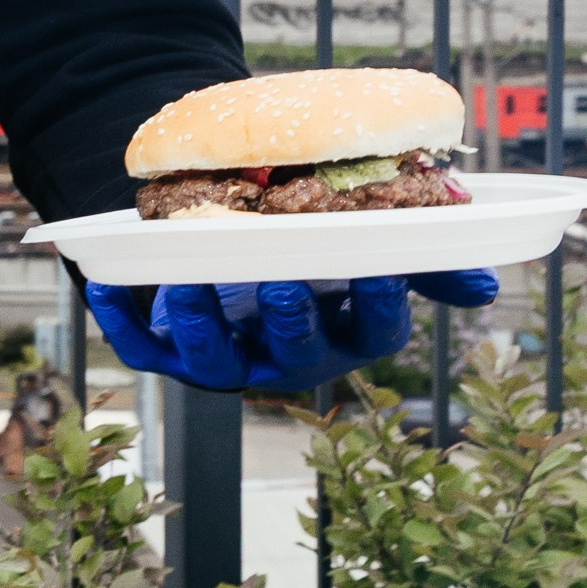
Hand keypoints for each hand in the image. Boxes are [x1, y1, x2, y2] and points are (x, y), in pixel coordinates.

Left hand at [84, 271, 497, 394]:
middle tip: (285, 281)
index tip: (380, 264)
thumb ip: (417, 259)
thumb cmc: (302, 239)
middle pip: (296, 350)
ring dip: (204, 322)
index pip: (374, 327)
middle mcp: (288, 355)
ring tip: (192, 283)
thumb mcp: (358, 246)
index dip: (380, 302)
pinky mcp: (170, 351)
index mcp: (343, 330)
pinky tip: (102, 284)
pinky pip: (143, 347)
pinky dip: (120, 320)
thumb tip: (485, 284)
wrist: (218, 228)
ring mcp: (227, 357)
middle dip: (291, 319)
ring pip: (215, 359)